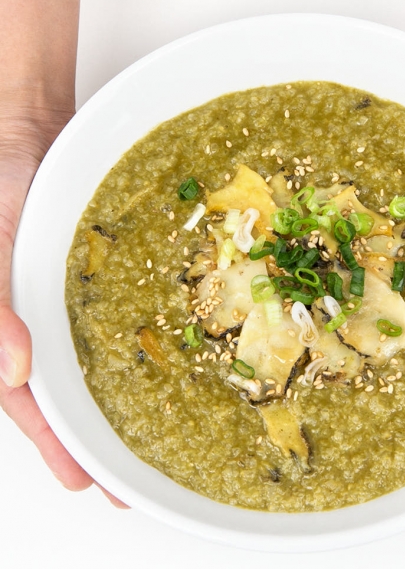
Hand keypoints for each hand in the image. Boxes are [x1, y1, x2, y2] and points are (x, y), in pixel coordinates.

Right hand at [0, 104, 126, 507]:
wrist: (33, 135)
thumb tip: (13, 371)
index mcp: (10, 326)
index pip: (29, 402)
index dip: (57, 445)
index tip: (87, 484)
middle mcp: (47, 322)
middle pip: (72, 395)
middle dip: (99, 442)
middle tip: (133, 486)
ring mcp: (80, 303)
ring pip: (102, 364)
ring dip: (125, 403)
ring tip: (155, 442)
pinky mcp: (111, 279)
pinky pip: (129, 317)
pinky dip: (147, 345)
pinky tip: (173, 364)